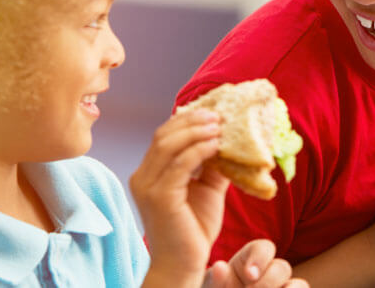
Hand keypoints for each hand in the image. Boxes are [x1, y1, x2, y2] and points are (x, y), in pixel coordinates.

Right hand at [131, 109, 226, 283]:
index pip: (164, 135)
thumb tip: (232, 140)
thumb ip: (213, 164)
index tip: (214, 111)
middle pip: (164, 135)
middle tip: (219, 114)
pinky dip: (198, 150)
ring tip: (220, 125)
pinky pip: (179, 165)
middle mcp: (143, 176)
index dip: (187, 120)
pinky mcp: (159, 197)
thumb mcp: (208, 188)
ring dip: (196, 131)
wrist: (183, 264)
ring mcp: (147, 186)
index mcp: (150, 172)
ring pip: (168, 145)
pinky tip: (216, 145)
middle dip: (192, 121)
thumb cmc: (194, 229)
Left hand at [203, 240, 308, 287]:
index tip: (248, 275)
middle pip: (282, 267)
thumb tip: (219, 267)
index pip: (263, 248)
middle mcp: (270, 273)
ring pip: (298, 284)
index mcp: (250, 262)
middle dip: (268, 283)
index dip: (260, 258)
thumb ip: (217, 279)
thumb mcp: (213, 286)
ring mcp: (282, 287)